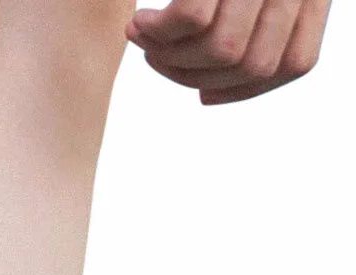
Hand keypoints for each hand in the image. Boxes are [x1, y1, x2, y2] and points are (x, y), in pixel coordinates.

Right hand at [126, 0, 331, 104]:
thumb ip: (249, 22)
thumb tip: (208, 94)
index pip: (294, 63)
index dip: (244, 91)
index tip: (204, 95)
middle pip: (254, 64)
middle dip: (195, 76)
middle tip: (154, 58)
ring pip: (223, 50)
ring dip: (172, 57)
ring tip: (143, 36)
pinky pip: (193, 20)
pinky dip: (160, 31)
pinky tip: (139, 23)